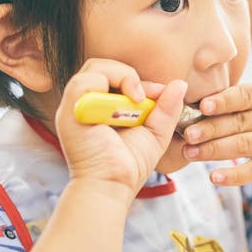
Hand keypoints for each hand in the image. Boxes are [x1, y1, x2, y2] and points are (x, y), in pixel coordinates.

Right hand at [55, 58, 187, 196]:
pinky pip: (84, 81)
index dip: (139, 80)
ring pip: (95, 68)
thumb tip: (180, 83)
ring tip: (136, 100)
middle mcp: (87, 103)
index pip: (117, 76)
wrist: (113, 185)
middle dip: (130, 75)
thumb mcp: (156, 133)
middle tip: (145, 97)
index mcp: (103, 106)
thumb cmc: (130, 164)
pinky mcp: (71, 110)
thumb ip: (167, 109)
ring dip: (122, 78)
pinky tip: (124, 105)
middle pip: (104, 66)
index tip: (158, 95)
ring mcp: (77, 106)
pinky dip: (108, 86)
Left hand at [182, 84, 251, 186]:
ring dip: (214, 151)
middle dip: (211, 129)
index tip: (203, 105)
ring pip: (244, 146)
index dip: (225, 100)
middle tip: (187, 134)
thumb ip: (242, 101)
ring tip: (190, 154)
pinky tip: (214, 177)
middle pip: (241, 123)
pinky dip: (233, 175)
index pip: (248, 95)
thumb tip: (197, 104)